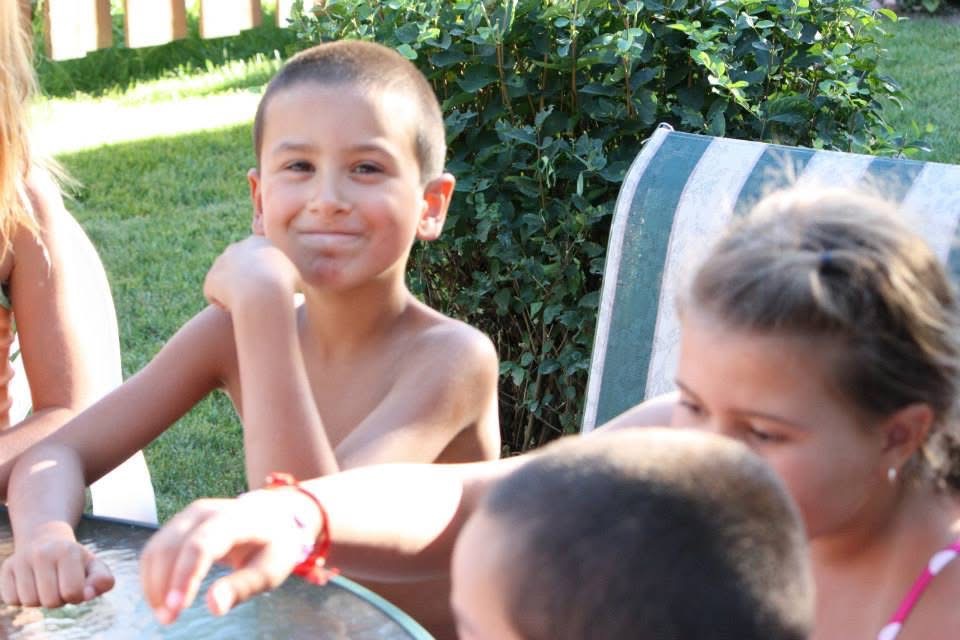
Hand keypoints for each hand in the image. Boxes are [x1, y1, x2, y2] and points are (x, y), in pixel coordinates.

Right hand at [0, 524, 113, 606]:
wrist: (46, 538)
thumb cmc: (74, 559)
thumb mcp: (94, 565)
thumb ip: (103, 580)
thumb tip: (89, 595)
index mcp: (67, 551)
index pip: (72, 593)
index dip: (77, 596)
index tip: (77, 585)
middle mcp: (42, 553)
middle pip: (50, 601)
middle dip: (59, 600)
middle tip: (60, 584)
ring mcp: (21, 560)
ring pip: (30, 602)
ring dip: (41, 600)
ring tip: (47, 584)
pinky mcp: (6, 568)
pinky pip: (12, 600)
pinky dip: (22, 599)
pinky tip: (31, 584)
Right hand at [141, 489, 319, 624]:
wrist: (272, 516)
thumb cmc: (274, 546)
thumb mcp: (270, 569)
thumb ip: (242, 587)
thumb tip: (213, 607)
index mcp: (235, 518)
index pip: (202, 544)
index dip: (185, 576)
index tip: (176, 608)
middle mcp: (206, 511)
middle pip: (172, 546)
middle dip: (163, 585)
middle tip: (168, 620)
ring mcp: (189, 516)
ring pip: (157, 547)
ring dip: (153, 583)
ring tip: (165, 614)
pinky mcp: (178, 525)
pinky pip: (155, 549)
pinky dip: (152, 576)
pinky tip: (162, 598)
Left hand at [203, 236, 299, 312]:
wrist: (264, 293)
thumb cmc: (285, 285)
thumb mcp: (293, 272)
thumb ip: (285, 270)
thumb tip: (288, 275)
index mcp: (257, 242)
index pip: (256, 260)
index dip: (262, 276)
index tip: (270, 287)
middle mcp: (236, 247)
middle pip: (238, 269)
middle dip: (244, 282)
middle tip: (257, 298)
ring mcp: (220, 262)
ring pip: (225, 283)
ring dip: (233, 294)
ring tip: (248, 304)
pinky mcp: (210, 279)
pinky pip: (214, 295)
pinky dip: (223, 304)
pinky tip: (236, 309)